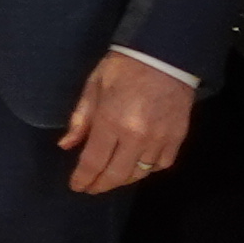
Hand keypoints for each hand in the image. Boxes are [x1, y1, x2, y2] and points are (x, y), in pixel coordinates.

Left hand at [58, 52, 194, 197]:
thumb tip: (66, 145)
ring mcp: (159, 139)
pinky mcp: (177, 137)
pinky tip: (138, 166)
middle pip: (116, 174)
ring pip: (140, 173)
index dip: (83, 178)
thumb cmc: (124, 67)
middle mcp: (136, 136)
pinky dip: (148, 170)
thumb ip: (80, 119)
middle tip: (91, 188)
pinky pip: (161, 165)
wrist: (165, 54)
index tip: (76, 186)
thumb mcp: (94, 86)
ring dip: (123, 179)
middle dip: (100, 185)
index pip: (93, 162)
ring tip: (111, 178)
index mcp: (111, 121)